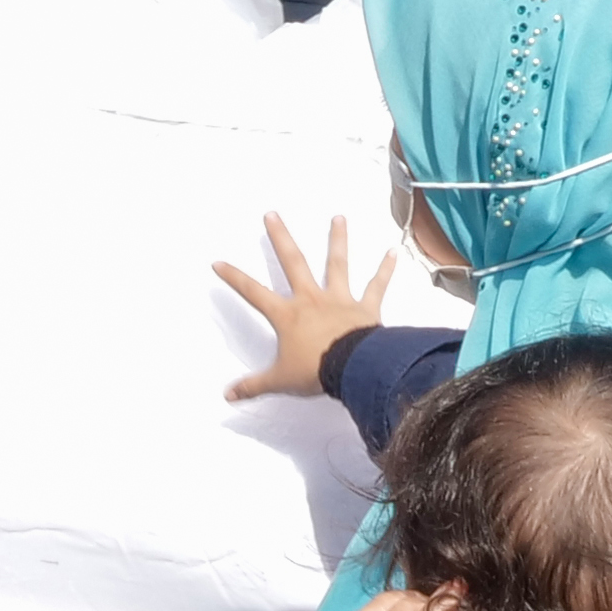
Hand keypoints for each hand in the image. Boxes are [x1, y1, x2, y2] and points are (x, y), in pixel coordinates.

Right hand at [217, 212, 393, 402]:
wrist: (352, 370)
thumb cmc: (315, 371)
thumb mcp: (279, 381)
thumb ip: (253, 385)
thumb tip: (227, 396)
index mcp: (287, 315)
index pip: (253, 293)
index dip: (235, 278)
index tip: (219, 262)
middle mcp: (311, 300)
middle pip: (292, 263)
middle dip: (280, 238)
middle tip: (272, 214)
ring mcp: (339, 300)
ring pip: (337, 264)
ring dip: (338, 240)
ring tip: (338, 218)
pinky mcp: (365, 307)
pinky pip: (377, 286)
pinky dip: (385, 269)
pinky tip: (392, 252)